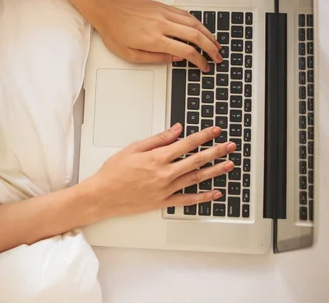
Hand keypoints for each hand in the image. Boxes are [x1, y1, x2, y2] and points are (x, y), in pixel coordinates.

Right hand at [85, 124, 235, 218]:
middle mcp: (164, 174)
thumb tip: (175, 130)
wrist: (103, 195)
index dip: (203, 136)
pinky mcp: (163, 202)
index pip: (186, 144)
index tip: (215, 131)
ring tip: (228, 165)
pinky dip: (202, 197)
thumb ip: (157, 139)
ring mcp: (165, 189)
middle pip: (196, 160)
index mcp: (157, 158)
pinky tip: (214, 193)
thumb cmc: (113, 172)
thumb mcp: (133, 148)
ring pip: (196, 179)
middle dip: (216, 152)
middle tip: (229, 146)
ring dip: (214, 171)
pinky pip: (187, 199)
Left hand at [92, 0, 222, 71]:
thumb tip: (174, 58)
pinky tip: (201, 29)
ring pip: (194, 23)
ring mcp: (164, 13)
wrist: (106, 8)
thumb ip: (154, 58)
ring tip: (216, 44)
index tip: (204, 66)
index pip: (185, 50)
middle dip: (210, 48)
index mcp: (154, 39)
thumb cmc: (113, 30)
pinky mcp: (162, 6)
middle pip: (195, 36)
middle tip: (218, 57)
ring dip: (208, 34)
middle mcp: (162, 24)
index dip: (199, 60)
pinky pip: (185, 14)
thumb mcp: (128, 54)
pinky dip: (197, 22)